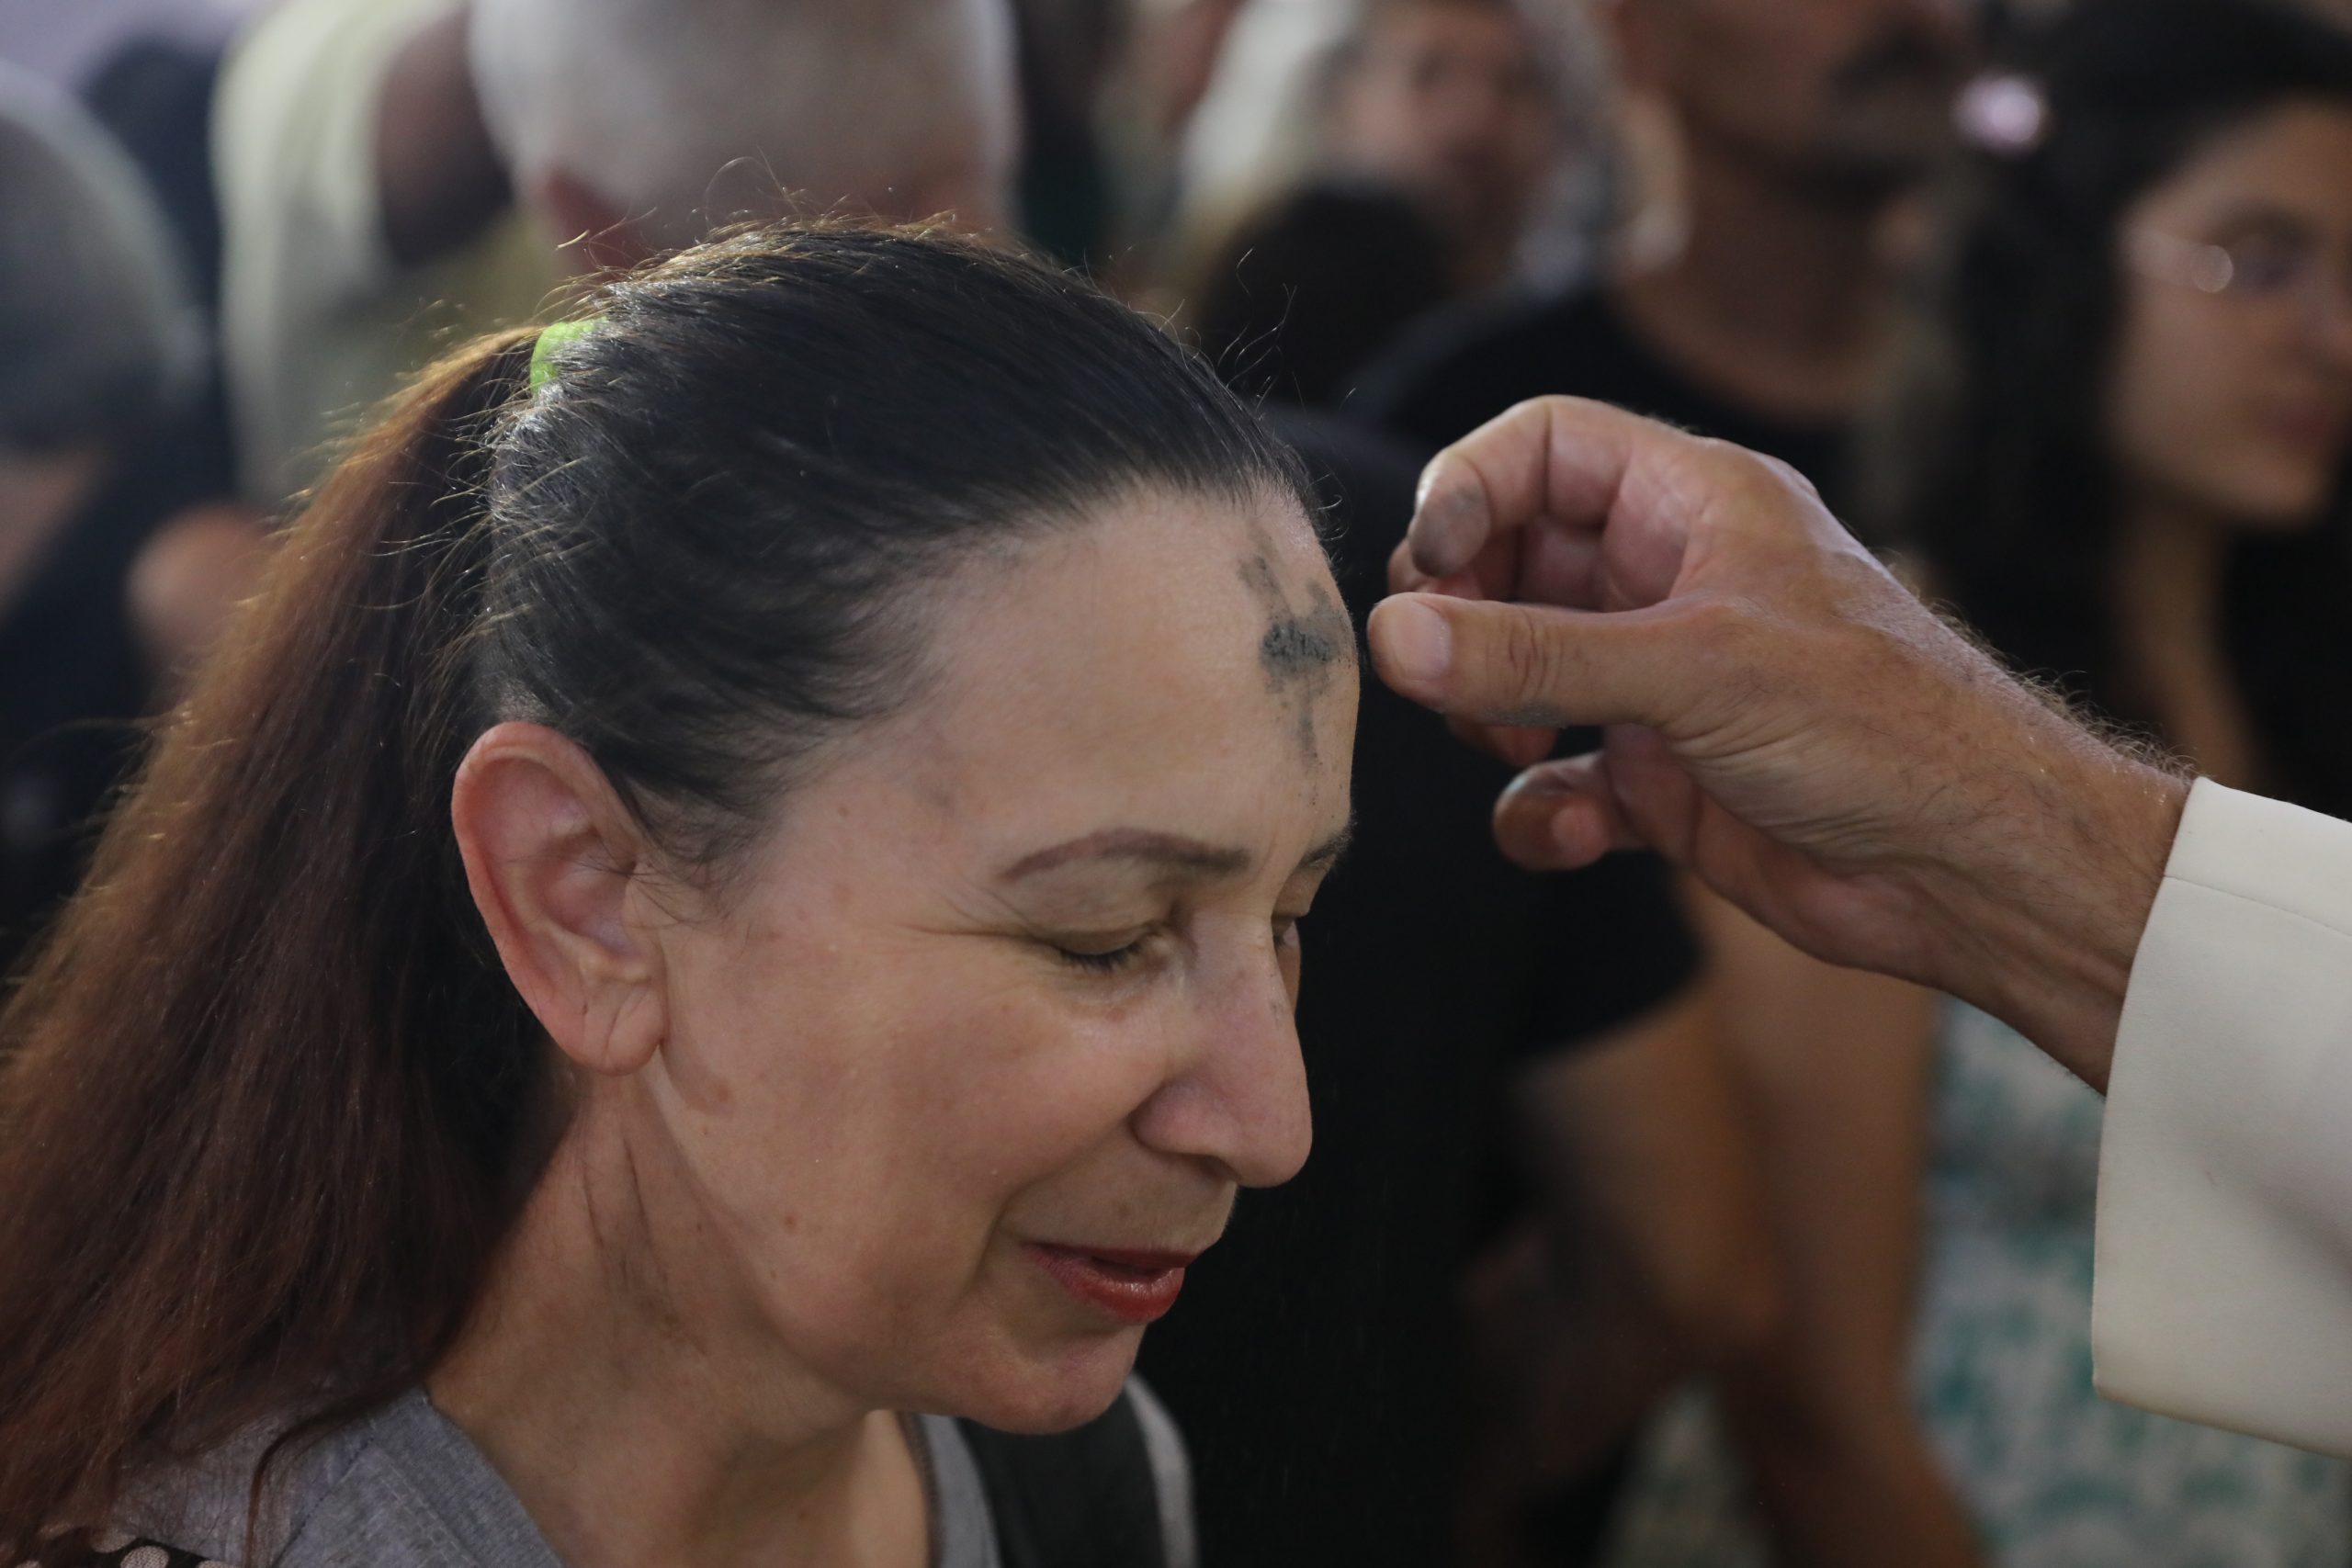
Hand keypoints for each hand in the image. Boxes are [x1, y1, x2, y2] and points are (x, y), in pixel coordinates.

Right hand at [1365, 398, 2187, 1085]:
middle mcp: (1671, 580)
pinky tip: (1576, 834)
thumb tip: (1392, 639)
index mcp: (1695, 505)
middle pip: (1510, 558)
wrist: (1971, 866)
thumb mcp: (1692, 670)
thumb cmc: (1877, 727)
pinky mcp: (1660, 776)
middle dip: (1464, 616)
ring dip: (1489, 711)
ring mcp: (1661, 681)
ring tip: (1508, 741)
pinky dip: (1540, 807)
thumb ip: (1532, 656)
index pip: (1544, 446)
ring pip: (1519, 671)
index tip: (1430, 567)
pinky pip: (1554, 777)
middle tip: (1441, 666)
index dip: (1470, 489)